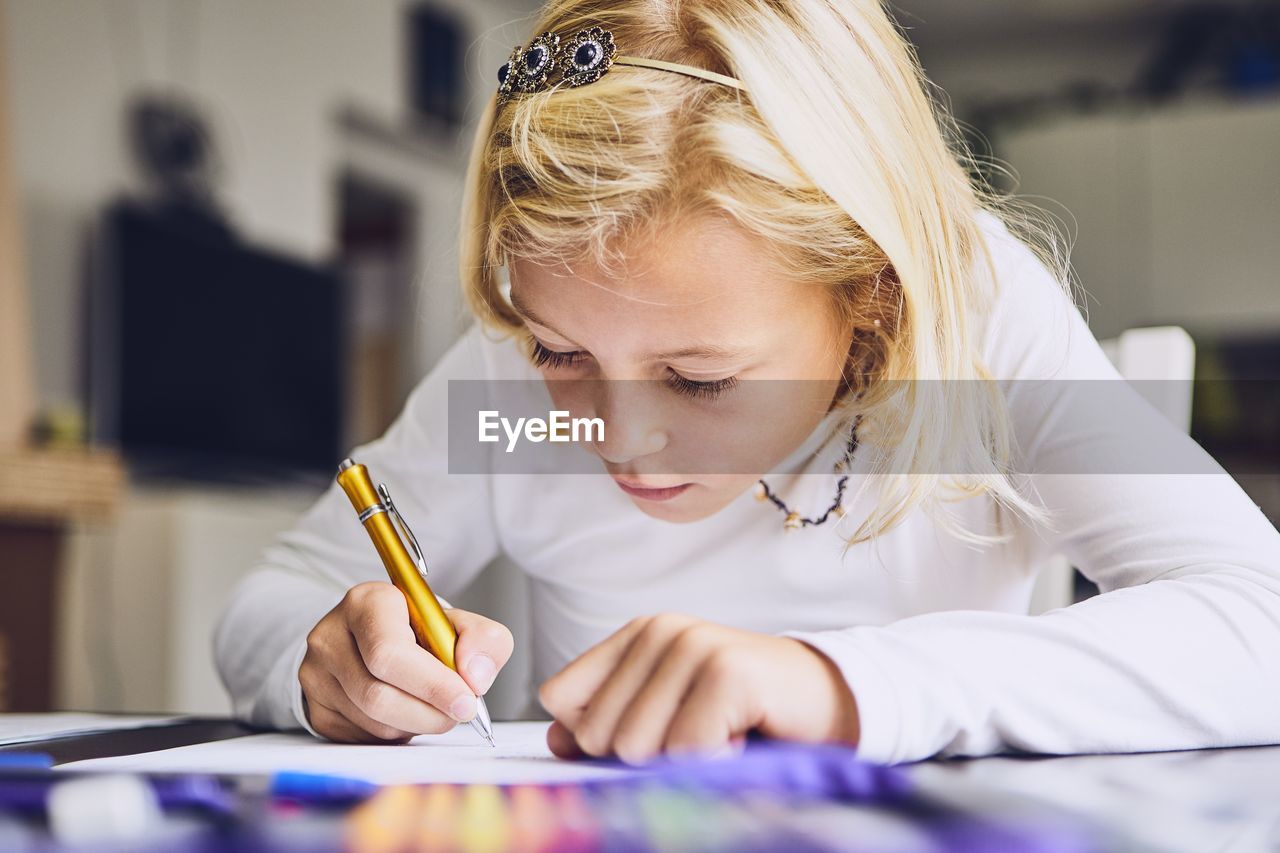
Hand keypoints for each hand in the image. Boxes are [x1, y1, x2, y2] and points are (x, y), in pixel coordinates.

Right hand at [300, 581, 512, 742]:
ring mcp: (316, 674)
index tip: (466, 702)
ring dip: (415, 725)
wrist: (378, 640)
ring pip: (373, 722)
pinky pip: (361, 738)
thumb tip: (475, 677)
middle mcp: (331, 635)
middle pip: (378, 694)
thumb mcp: (459, 623)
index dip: (432, 684)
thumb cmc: (421, 631)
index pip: (390, 653)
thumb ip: (483, 640)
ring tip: (432, 707)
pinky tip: (406, 714)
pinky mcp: (315, 707)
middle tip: (458, 713)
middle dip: (429, 713)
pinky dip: (395, 734)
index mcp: (367, 603)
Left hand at [538, 614, 858, 763]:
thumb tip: (558, 740)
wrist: (831, 703)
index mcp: (636, 636)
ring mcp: (693, 646)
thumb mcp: (667, 719)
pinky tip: (741, 737)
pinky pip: (684, 751)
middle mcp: (659, 631)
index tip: (650, 734)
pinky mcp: (727, 672)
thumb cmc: (746, 715)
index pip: (560, 697)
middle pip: (595, 731)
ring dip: (682, 761)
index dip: (592, 735)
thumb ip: (608, 724)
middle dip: (645, 755)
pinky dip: (715, 764)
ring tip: (721, 733)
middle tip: (697, 734)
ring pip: (634, 745)